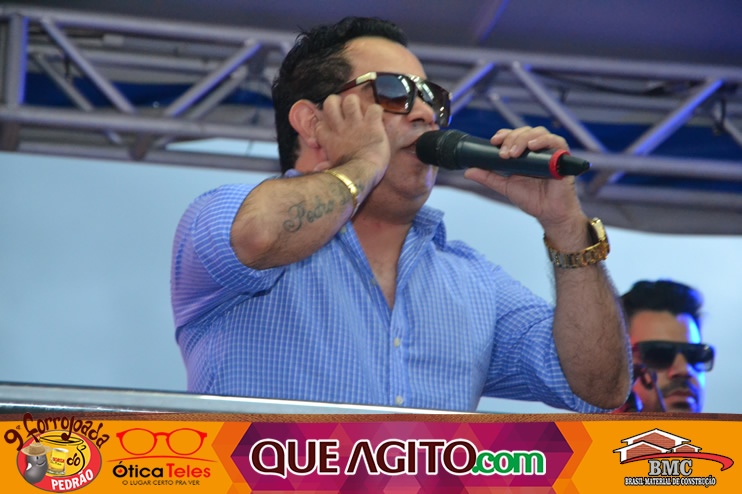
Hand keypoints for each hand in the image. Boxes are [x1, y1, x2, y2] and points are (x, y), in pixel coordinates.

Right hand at [313, 94, 389, 179]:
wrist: (363, 174)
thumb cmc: (348, 175)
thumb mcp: (332, 169)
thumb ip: (325, 166)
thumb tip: (317, 169)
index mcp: (329, 139)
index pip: (320, 123)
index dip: (325, 123)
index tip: (331, 128)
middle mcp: (340, 128)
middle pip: (330, 102)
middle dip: (336, 103)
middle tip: (344, 110)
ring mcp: (356, 124)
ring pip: (350, 99)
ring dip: (356, 103)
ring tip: (360, 111)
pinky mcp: (372, 124)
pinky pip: (374, 108)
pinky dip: (376, 111)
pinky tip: (377, 118)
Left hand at [463, 126, 584, 231]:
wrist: (549, 214)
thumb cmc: (532, 199)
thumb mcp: (505, 186)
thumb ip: (488, 177)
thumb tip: (467, 171)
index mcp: (524, 153)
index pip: (513, 135)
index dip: (504, 135)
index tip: (493, 141)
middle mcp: (537, 149)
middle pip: (524, 132)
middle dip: (511, 139)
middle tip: (503, 154)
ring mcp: (550, 151)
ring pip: (538, 132)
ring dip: (523, 139)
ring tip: (514, 153)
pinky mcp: (563, 156)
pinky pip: (556, 141)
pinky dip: (543, 140)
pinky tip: (532, 146)